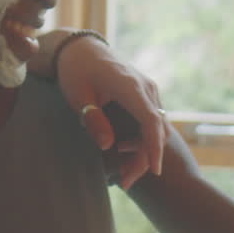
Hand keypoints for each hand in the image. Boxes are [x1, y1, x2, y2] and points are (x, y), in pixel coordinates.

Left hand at [55, 34, 164, 188]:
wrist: (81, 49)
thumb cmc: (76, 71)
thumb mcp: (78, 96)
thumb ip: (93, 119)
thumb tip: (107, 146)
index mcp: (130, 86)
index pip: (150, 121)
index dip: (154, 148)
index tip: (154, 171)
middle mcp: (146, 87)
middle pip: (157, 129)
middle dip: (145, 158)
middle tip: (125, 183)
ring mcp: (148, 90)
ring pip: (157, 126)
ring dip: (144, 150)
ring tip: (122, 173)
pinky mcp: (146, 94)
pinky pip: (152, 120)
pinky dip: (143, 138)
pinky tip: (123, 152)